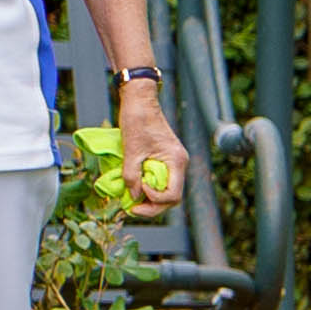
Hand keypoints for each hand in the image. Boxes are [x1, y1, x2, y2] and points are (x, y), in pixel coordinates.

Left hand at [117, 81, 188, 217]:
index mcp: (176, 161)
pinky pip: (162, 181)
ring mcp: (174, 162)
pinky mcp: (166, 160)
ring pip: (167, 191)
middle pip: (172, 197)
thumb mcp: (131, 150)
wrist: (140, 101)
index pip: (173, 195)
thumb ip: (131, 176)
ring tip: (133, 200)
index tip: (138, 190)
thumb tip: (134, 197)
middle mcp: (180, 164)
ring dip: (151, 199)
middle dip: (153, 206)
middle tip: (132, 209)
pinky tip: (137, 188)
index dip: (155, 200)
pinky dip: (150, 188)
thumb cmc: (137, 121)